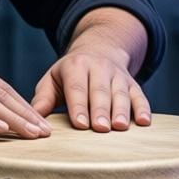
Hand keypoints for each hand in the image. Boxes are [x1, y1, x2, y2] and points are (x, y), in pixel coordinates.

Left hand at [31, 48, 151, 131]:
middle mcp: (99, 67)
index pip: (77, 88)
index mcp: (76, 66)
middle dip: (101, 110)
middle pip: (100, 91)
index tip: (80, 124)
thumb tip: (33, 118)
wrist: (99, 49)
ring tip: (120, 127)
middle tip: (100, 128)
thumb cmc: (70, 74)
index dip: (79, 106)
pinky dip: (143, 108)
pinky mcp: (133, 83)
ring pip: (121, 93)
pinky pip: (140, 95)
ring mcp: (118, 75)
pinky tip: (144, 122)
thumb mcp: (53, 79)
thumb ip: (43, 98)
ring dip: (122, 110)